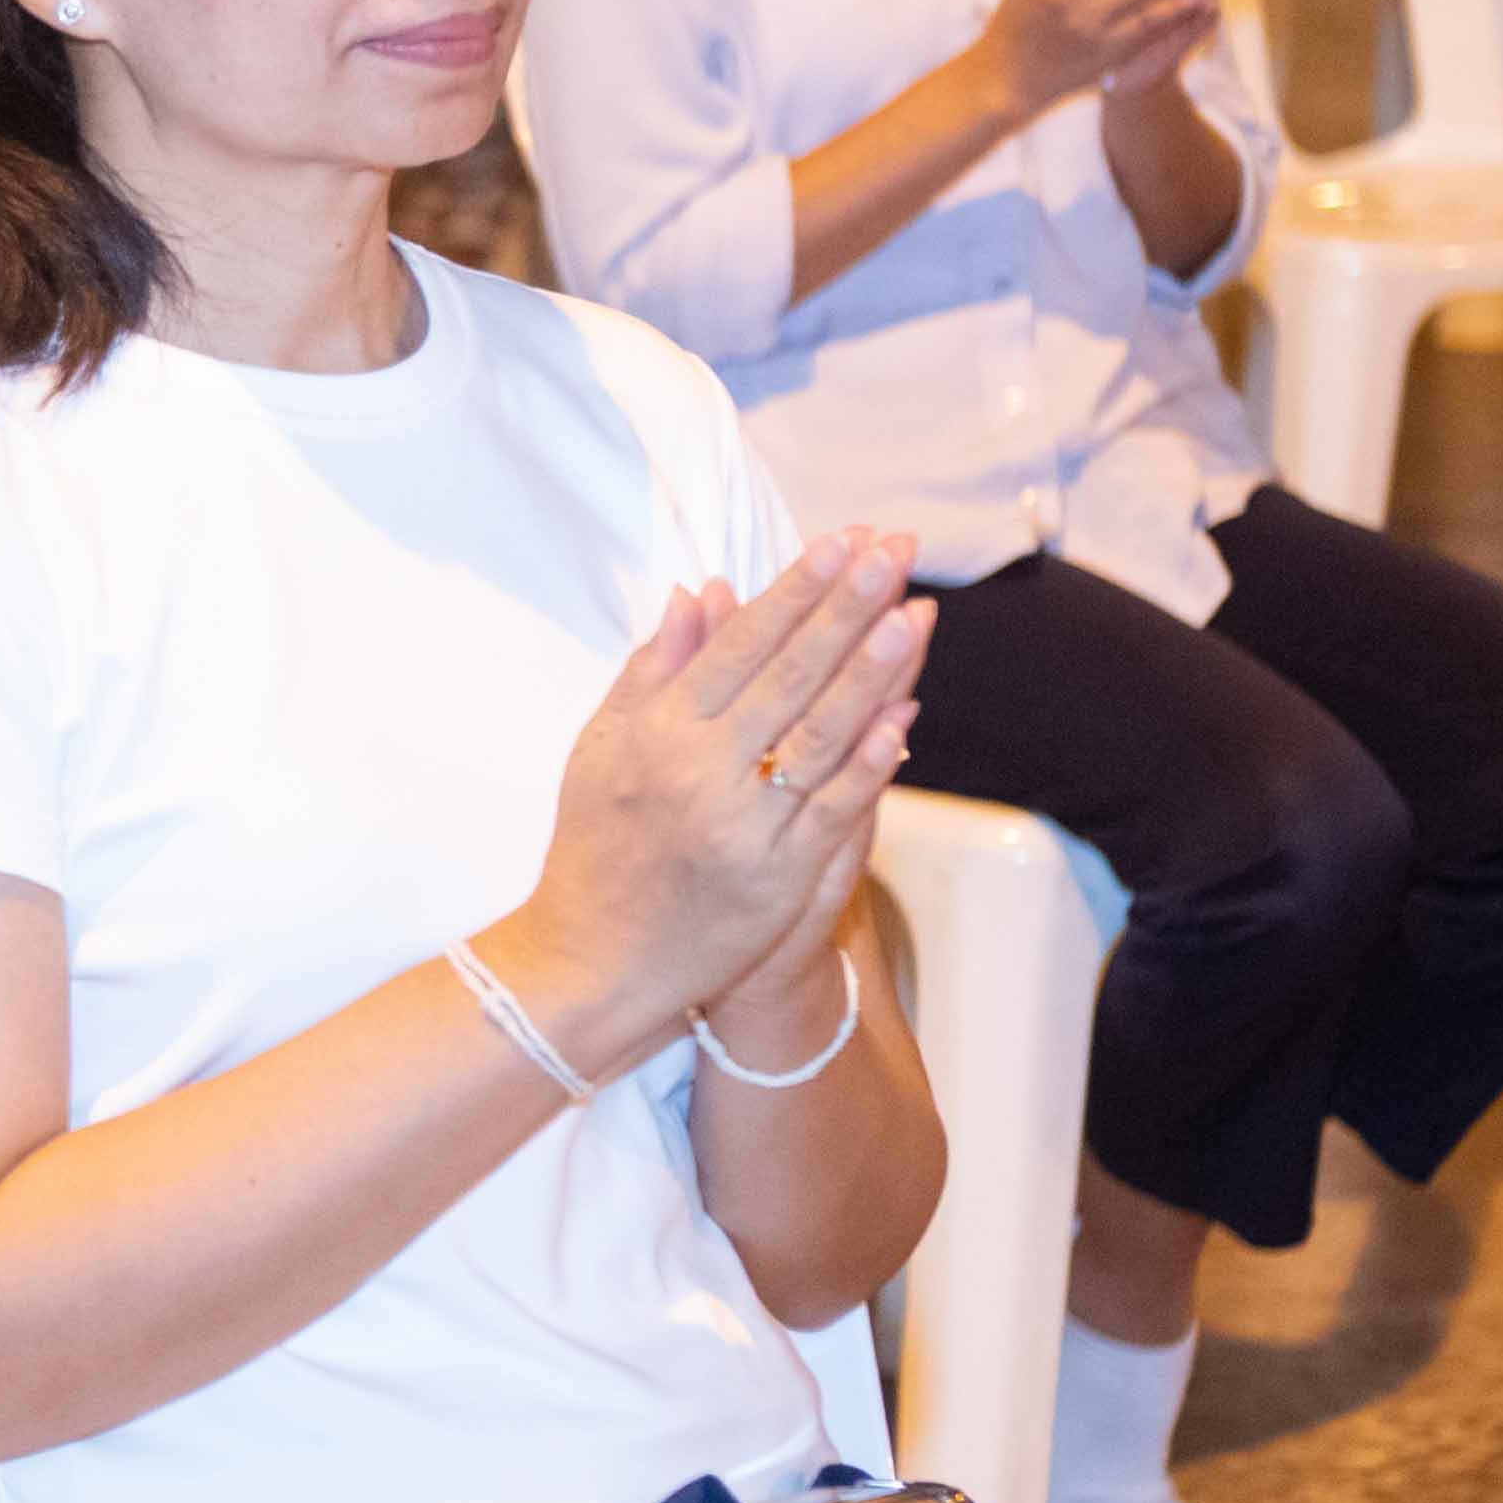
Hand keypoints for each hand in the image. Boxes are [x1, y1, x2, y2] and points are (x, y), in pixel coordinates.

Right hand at [485, 532, 929, 1074]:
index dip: (792, 590)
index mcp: (657, 731)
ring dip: (869, 673)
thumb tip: (702, 592)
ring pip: (818, 735)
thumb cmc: (594, 848)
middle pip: (787, 675)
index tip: (837, 541)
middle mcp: (700, 771)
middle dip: (844, 608)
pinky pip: (834, 809)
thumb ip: (653, 669)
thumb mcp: (601, 748)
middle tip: (890, 553)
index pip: (738, 644)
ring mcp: (744, 826)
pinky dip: (870, 762)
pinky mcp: (777, 878)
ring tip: (911, 614)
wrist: (592, 960)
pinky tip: (905, 715)